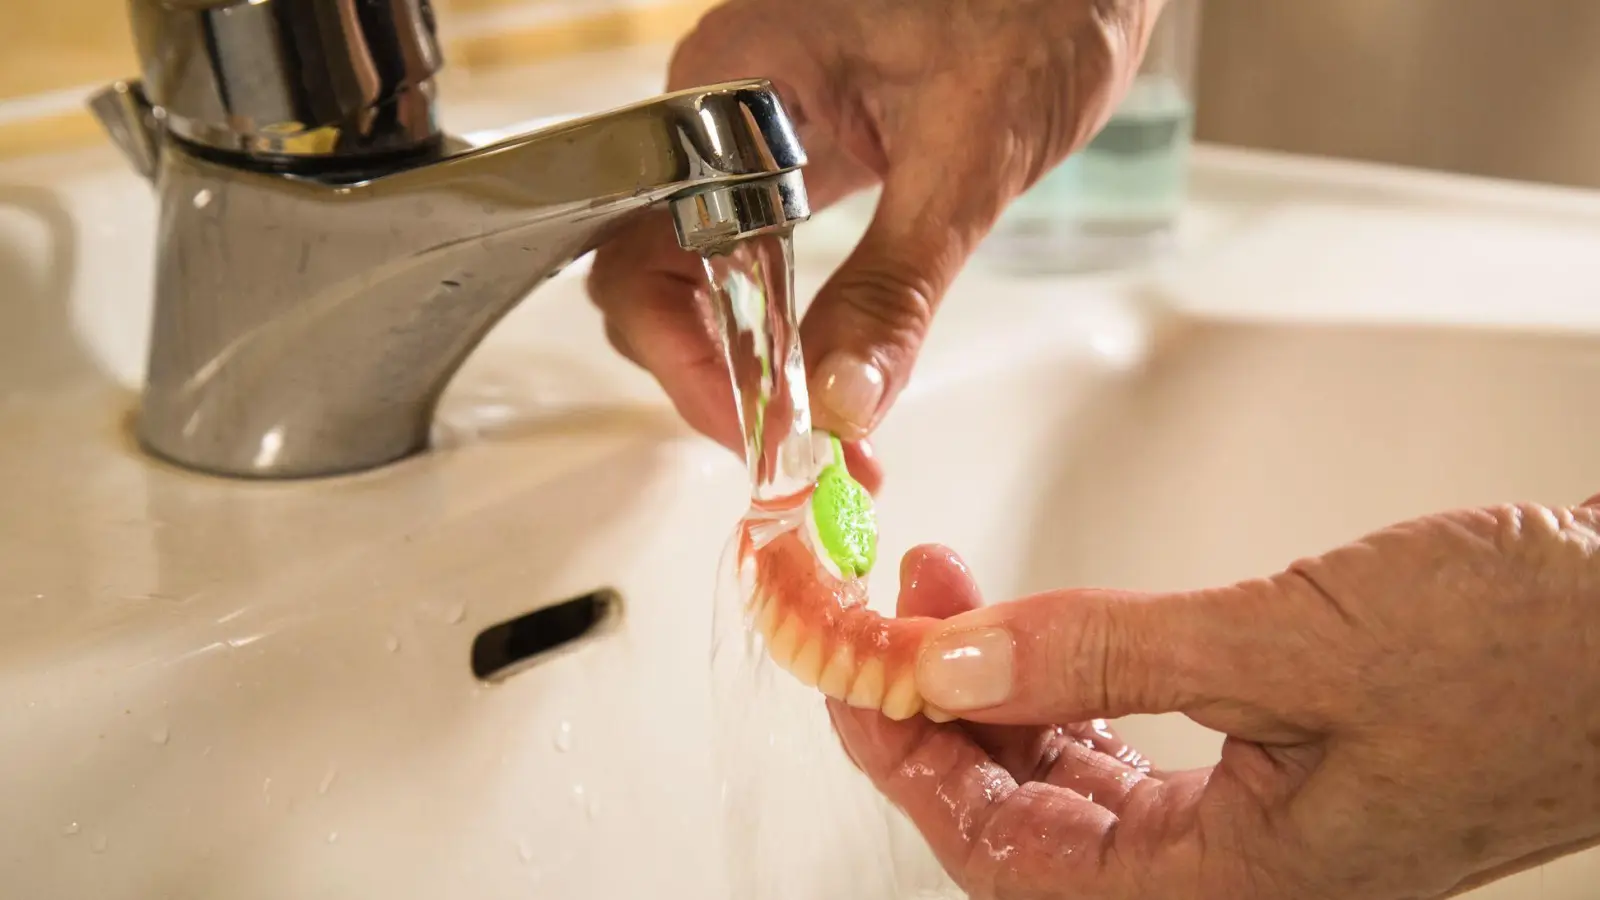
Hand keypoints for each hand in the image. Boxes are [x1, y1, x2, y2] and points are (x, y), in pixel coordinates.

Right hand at [588, 0, 1161, 453]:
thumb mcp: (967, 158)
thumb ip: (895, 287)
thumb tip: (841, 399)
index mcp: (726, 88)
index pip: (646, 252)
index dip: (685, 356)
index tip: (757, 427)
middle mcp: (717, 111)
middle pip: (658, 275)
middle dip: (717, 378)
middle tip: (793, 451)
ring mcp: (754, 134)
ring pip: (705, 274)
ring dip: (751, 363)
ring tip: (819, 431)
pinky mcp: (799, 153)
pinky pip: (758, 254)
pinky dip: (784, 327)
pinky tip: (828, 371)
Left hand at [832, 500, 1599, 898]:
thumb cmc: (1526, 655)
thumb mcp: (1285, 645)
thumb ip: (1104, 651)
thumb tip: (954, 660)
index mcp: (1231, 889)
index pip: (1001, 854)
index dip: (903, 761)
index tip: (846, 670)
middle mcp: (1229, 873)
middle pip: (1017, 815)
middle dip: (934, 709)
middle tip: (876, 616)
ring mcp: (1247, 819)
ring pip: (1063, 772)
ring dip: (992, 682)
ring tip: (939, 590)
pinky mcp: (1268, 757)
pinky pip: (1122, 737)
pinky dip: (1060, 676)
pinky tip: (1028, 622)